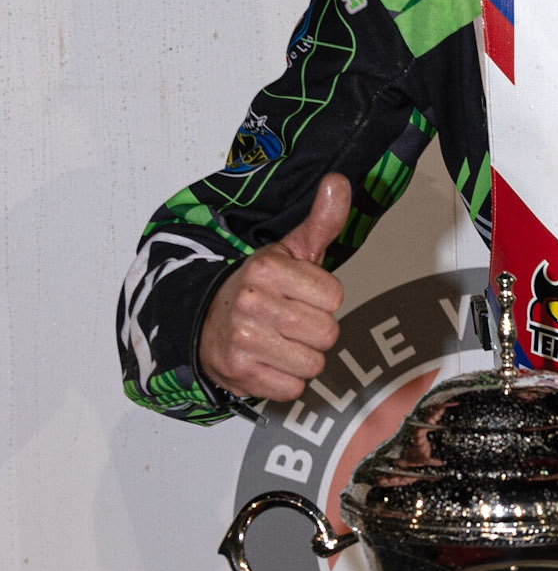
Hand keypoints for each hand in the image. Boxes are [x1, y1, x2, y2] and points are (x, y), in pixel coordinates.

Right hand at [199, 174, 349, 401]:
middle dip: (315, 332)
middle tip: (289, 323)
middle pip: (327, 333)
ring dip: (302, 359)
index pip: (334, 297)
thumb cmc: (259, 289)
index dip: (323, 300)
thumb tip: (339, 182)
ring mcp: (243, 340)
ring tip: (279, 342)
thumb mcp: (290, 252)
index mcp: (267, 269)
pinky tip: (268, 362)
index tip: (300, 296)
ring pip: (312, 364)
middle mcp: (252, 302)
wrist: (204, 323)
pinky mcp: (239, 373)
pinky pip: (293, 388)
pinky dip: (285, 381)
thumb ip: (321, 222)